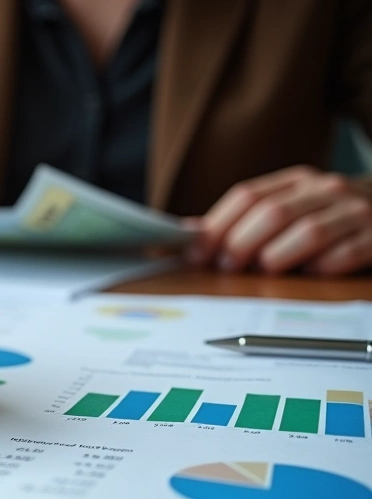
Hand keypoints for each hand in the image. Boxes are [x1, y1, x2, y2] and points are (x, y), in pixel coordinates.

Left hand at [188, 165, 371, 274]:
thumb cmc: (331, 215)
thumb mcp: (291, 206)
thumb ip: (245, 218)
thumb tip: (188, 233)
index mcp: (297, 181)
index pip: (248, 196)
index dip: (216, 226)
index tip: (195, 253)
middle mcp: (326, 190)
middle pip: (272, 213)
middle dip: (242, 244)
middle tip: (227, 266)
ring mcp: (354, 211)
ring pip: (308, 232)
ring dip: (278, 256)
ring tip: (265, 269)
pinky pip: (346, 253)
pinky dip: (323, 266)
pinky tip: (310, 274)